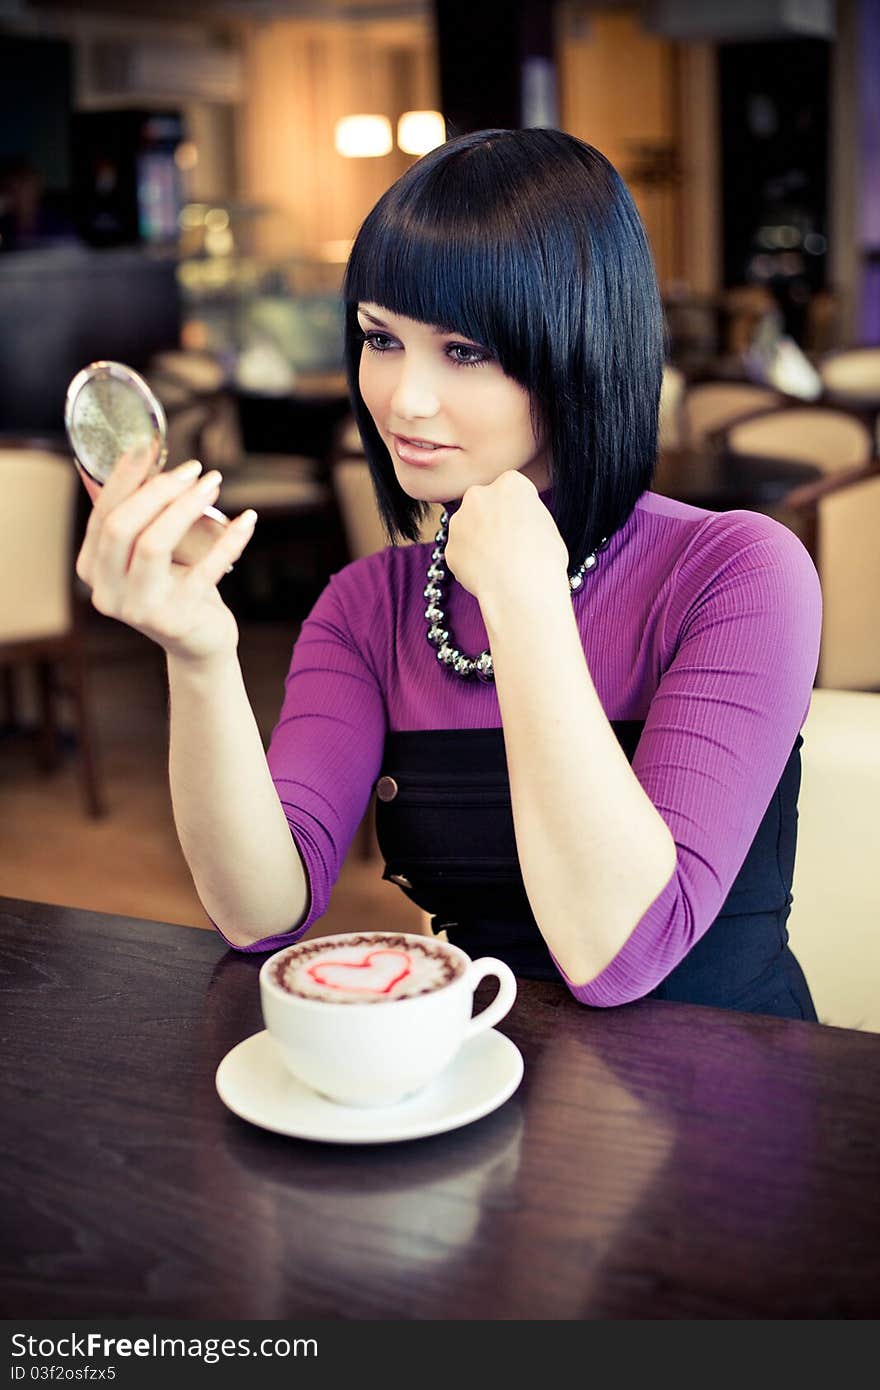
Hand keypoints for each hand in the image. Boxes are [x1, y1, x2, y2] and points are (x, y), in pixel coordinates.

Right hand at [75, 448, 257, 663]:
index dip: (125, 477)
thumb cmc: (175, 585)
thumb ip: (141, 515)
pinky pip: (205, 569)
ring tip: (213, 484)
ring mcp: (139, 608)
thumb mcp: (149, 552)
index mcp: (92, 569)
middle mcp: (107, 592)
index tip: (148, 446)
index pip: (102, 514)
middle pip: (121, 526)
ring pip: (152, 544)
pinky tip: (248, 519)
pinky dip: (229, 540)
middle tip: (193, 469)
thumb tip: (147, 457)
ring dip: (186, 507)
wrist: (198, 641)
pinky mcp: (177, 618)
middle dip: (157, 489)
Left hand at [443, 469, 568, 611]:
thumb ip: (526, 516)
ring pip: (469, 528)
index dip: (518, 511)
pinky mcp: (449, 548)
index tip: (525, 528)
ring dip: (479, 541)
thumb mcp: (548, 526)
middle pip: (484, 504)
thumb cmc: (544, 560)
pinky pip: (461, 553)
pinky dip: (471, 563)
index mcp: (510, 483)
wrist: (521, 590)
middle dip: (492, 520)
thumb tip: (519, 524)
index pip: (511, 490)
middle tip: (509, 546)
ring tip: (500, 564)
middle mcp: (479, 494)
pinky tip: (488, 576)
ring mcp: (459, 521)